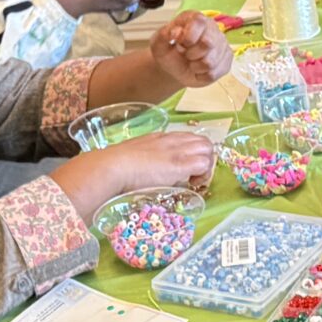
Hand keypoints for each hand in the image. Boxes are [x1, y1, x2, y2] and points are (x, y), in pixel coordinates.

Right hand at [94, 128, 216, 195]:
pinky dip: (203, 174)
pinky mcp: (180, 163)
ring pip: (208, 150)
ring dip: (205, 167)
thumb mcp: (136, 156)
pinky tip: (191, 184)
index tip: (186, 169)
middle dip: (204, 159)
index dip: (193, 153)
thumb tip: (150, 171)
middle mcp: (173, 140)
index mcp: (162, 138)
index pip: (189, 138)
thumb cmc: (117, 166)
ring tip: (193, 181)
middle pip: (204, 142)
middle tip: (193, 176)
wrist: (113, 166)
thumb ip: (148, 160)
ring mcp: (178, 150)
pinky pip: (204, 163)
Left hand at [147, 11, 231, 87]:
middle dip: (191, 54)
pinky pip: (214, 74)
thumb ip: (163, 35)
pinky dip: (201, 76)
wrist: (174, 67)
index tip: (179, 44)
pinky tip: (198, 69)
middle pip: (208, 43)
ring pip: (210, 62)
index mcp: (195, 18)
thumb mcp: (158, 43)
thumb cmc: (168, 51)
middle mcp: (212, 27)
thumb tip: (176, 32)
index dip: (188, 36)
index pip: (199, 22)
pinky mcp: (226, 60)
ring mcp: (222, 44)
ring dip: (195, 66)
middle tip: (185, 54)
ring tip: (191, 61)